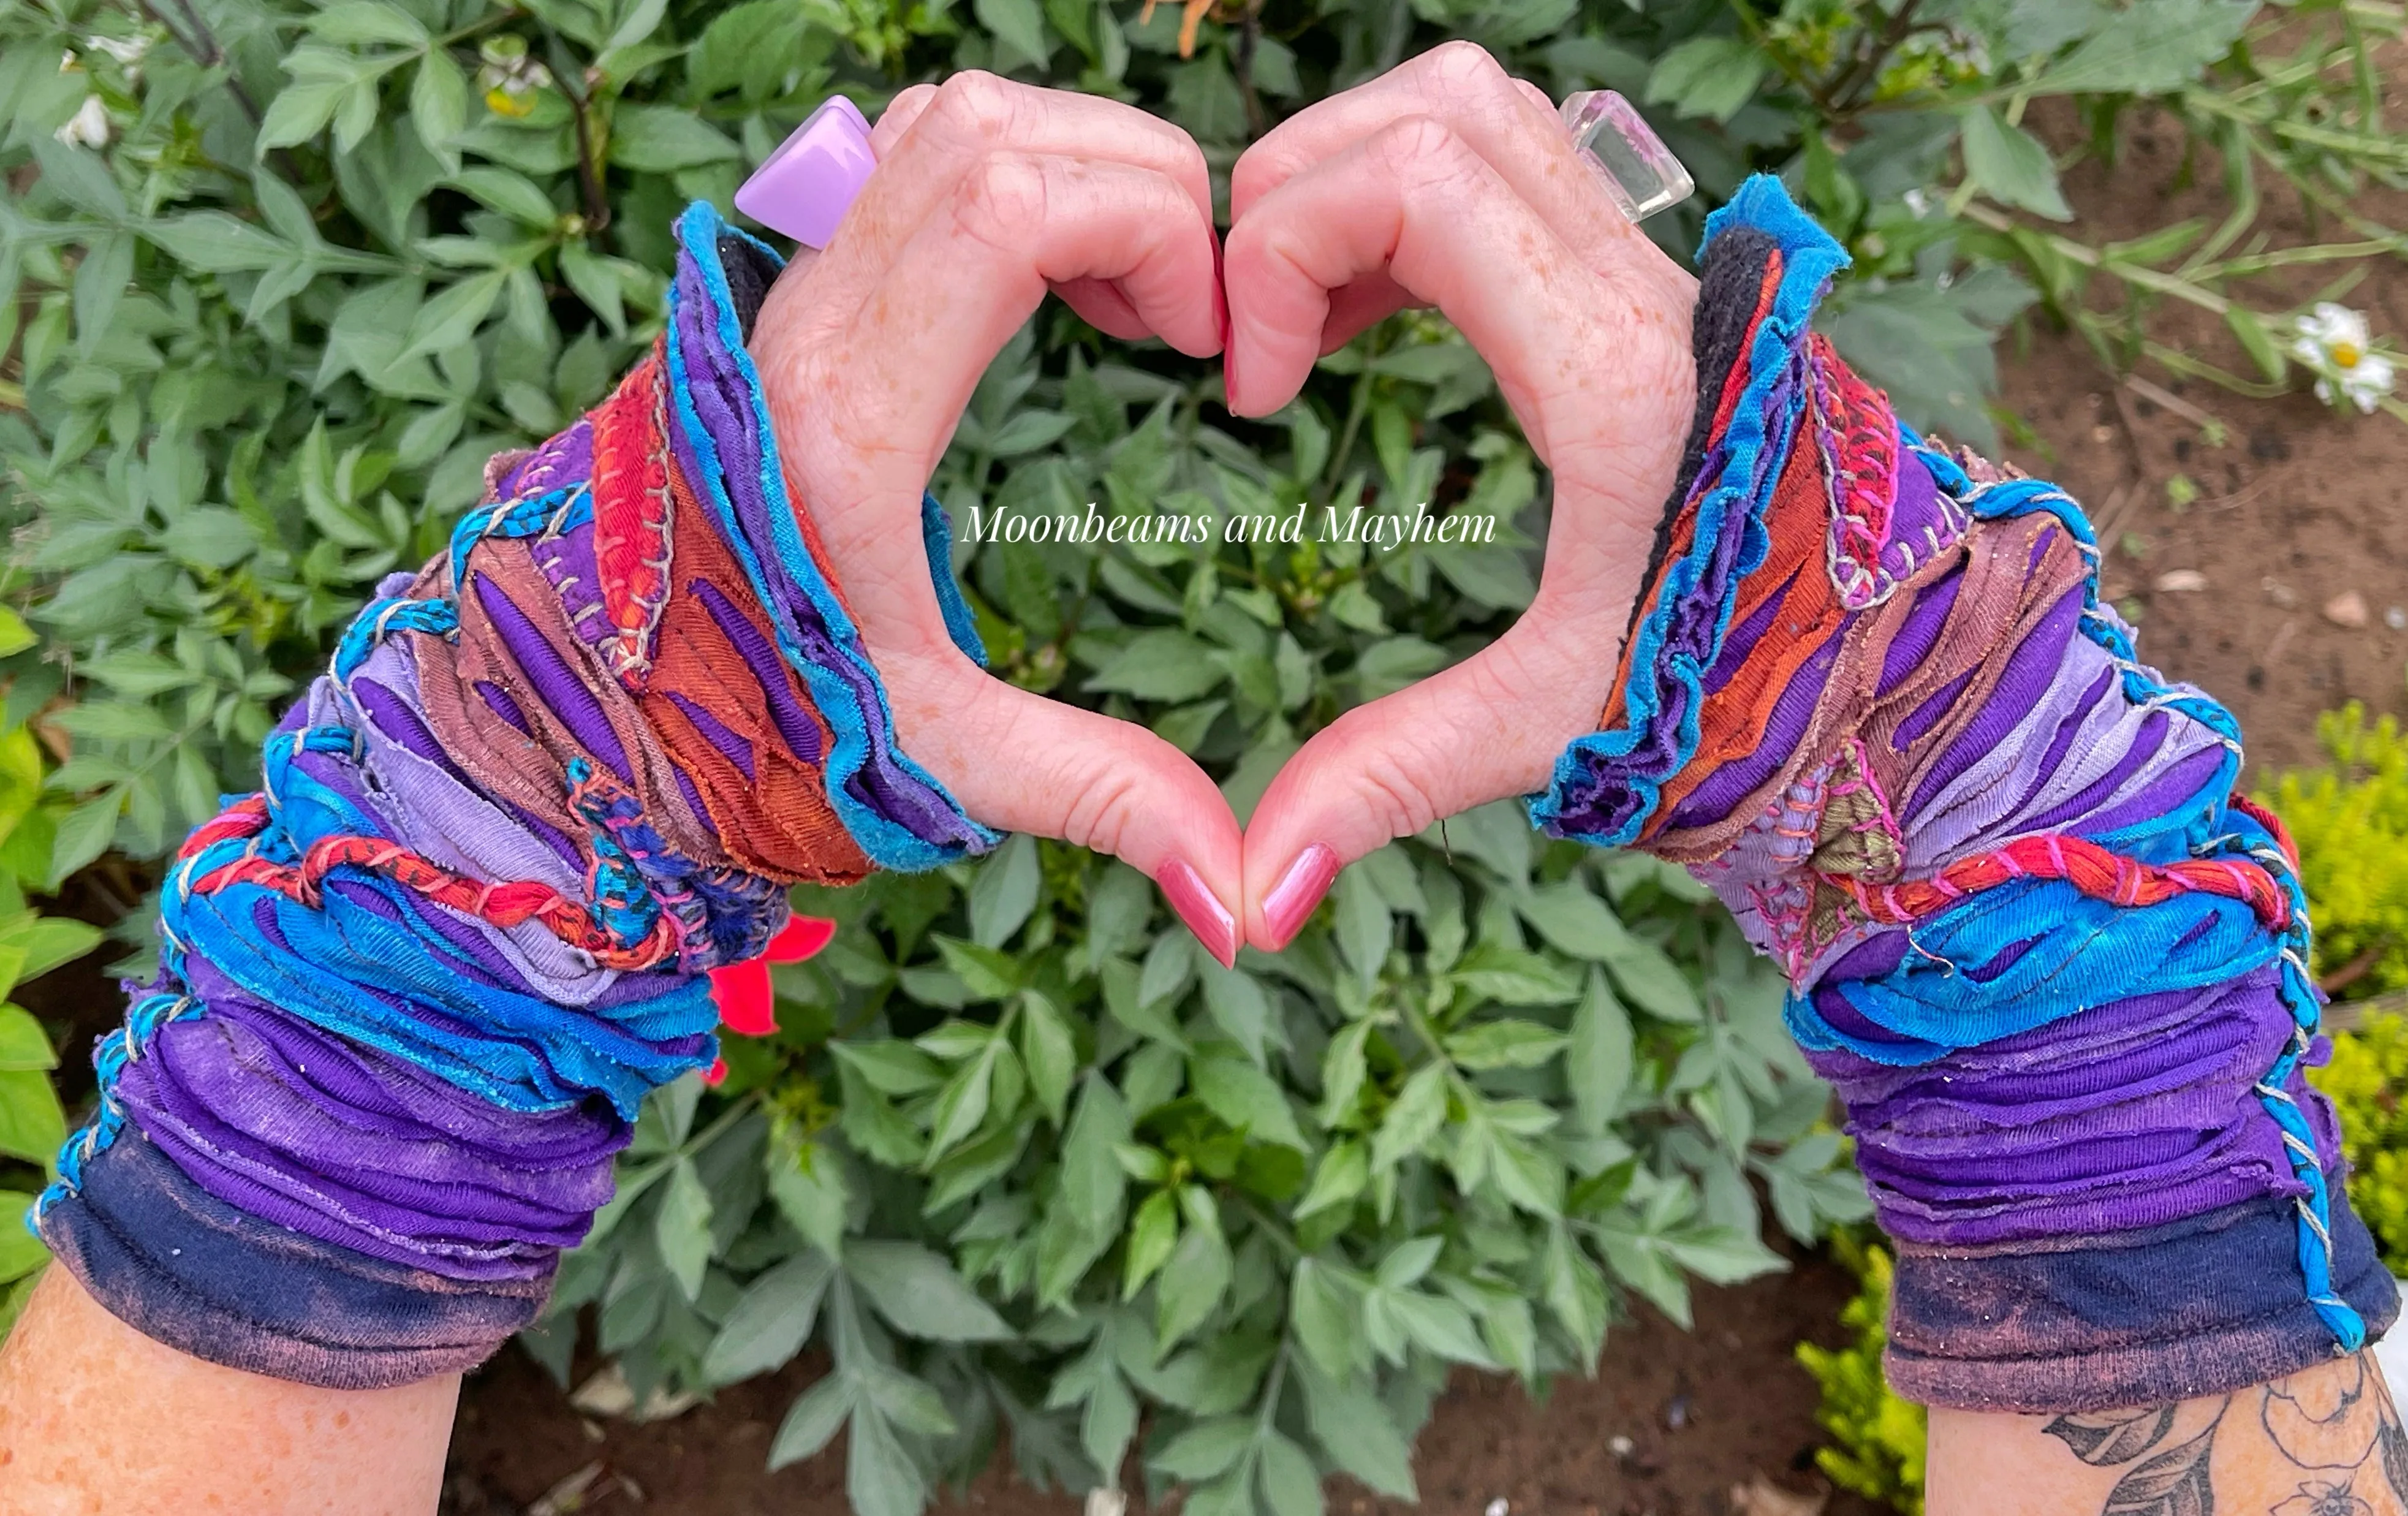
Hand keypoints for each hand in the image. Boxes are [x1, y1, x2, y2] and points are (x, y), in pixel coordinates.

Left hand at [749, 75, 1244, 962]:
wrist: (592, 701)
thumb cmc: (753, 728)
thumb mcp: (939, 759)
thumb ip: (1097, 797)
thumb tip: (1245, 895)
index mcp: (845, 415)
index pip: (1005, 202)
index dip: (1150, 227)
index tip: (1207, 341)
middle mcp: (803, 321)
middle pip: (993, 129)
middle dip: (1140, 184)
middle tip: (1193, 317)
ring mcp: (788, 290)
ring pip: (950, 120)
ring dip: (1076, 167)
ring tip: (1136, 301)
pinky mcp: (793, 288)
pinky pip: (913, 156)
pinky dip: (1016, 176)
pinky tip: (1064, 289)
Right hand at [1219, 43, 1702, 948]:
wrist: (1902, 669)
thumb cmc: (1749, 696)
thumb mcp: (1554, 726)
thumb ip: (1393, 781)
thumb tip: (1251, 897)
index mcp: (1613, 372)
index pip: (1416, 179)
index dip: (1283, 248)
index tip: (1256, 389)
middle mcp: (1644, 288)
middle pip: (1434, 107)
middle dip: (1299, 189)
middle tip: (1259, 338)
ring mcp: (1655, 268)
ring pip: (1479, 108)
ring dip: (1360, 177)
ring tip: (1308, 318)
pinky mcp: (1652, 281)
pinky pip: (1513, 161)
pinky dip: (1415, 200)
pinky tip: (1371, 317)